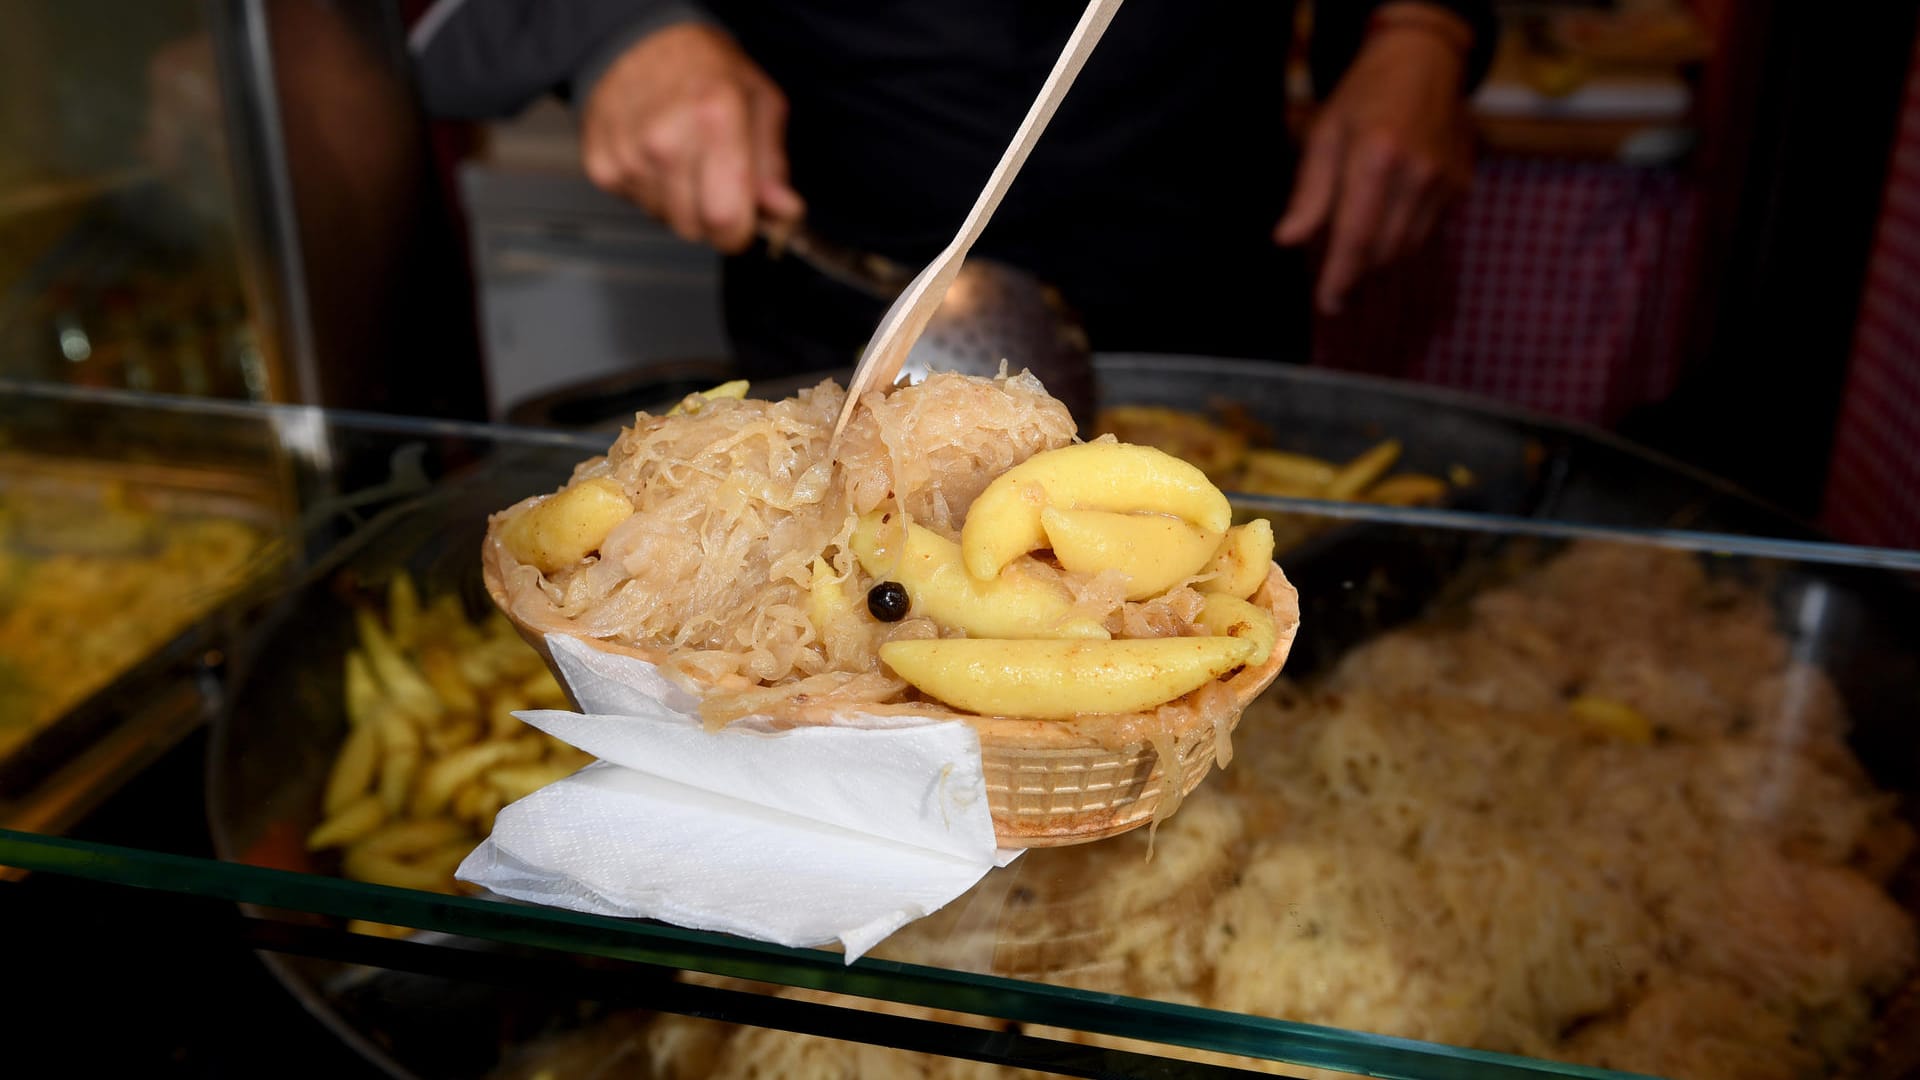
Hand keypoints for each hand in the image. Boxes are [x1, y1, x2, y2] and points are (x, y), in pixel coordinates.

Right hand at [580, 24, 803, 253]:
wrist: (637, 39)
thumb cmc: (702, 66)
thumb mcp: (759, 101)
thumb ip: (774, 164)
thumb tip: (783, 211)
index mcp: (714, 118)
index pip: (725, 219)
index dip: (739, 232)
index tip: (743, 222)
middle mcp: (665, 139)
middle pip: (694, 227)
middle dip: (710, 217)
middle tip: (713, 179)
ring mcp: (628, 155)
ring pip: (664, 219)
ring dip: (679, 202)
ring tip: (682, 159)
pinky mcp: (601, 165)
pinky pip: (635, 204)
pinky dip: (649, 190)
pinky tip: (654, 157)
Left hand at [1275, 5, 1475, 313]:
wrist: (1424, 62)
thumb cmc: (1364, 97)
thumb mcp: (1324, 134)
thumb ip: (1309, 192)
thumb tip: (1287, 239)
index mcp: (1377, 156)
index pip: (1356, 236)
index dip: (1340, 278)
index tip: (1328, 303)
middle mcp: (1417, 173)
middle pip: (1383, 252)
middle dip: (1357, 277)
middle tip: (1335, 293)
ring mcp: (1444, 181)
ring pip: (1406, 249)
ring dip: (1378, 265)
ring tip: (1353, 265)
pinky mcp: (1459, 186)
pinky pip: (1426, 233)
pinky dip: (1401, 242)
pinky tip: (1382, 231)